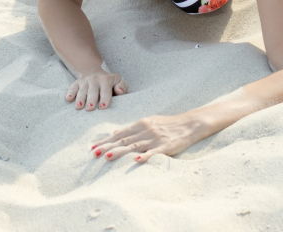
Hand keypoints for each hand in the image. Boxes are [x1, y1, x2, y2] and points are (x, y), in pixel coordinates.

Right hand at [65, 68, 127, 110]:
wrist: (95, 72)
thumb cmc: (111, 83)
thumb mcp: (119, 82)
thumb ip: (122, 87)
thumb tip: (119, 90)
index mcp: (106, 79)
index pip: (106, 90)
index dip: (105, 98)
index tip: (103, 107)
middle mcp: (95, 79)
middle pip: (93, 90)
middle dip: (91, 99)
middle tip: (90, 108)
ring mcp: (85, 80)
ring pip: (82, 89)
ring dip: (80, 98)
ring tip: (79, 106)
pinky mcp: (77, 82)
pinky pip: (73, 87)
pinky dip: (70, 92)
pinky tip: (68, 99)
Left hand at [90, 113, 209, 161]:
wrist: (190, 123)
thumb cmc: (168, 124)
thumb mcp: (149, 122)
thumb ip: (132, 129)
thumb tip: (115, 133)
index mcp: (141, 124)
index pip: (119, 133)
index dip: (106, 140)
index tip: (93, 147)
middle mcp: (146, 130)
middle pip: (123, 140)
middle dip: (107, 146)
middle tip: (94, 153)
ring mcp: (155, 138)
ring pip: (134, 146)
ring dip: (120, 151)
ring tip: (108, 157)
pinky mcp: (166, 146)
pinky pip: (154, 152)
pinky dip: (144, 156)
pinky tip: (136, 160)